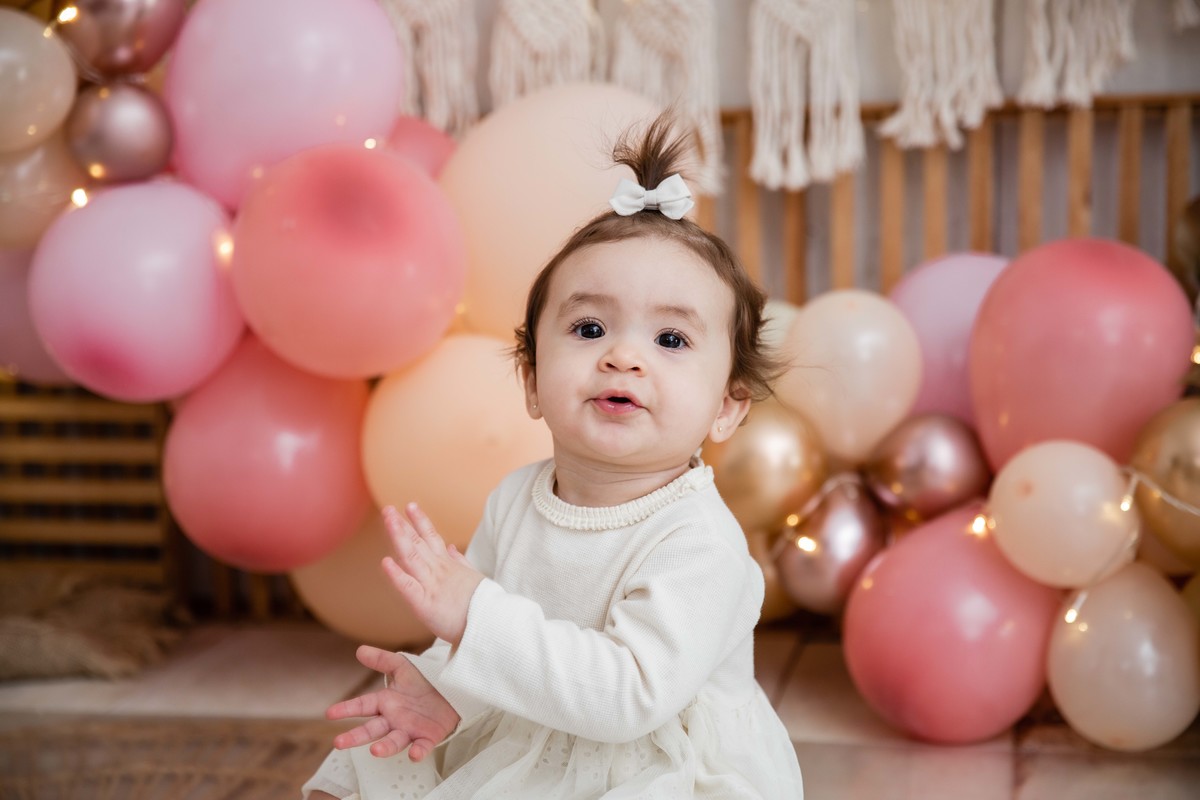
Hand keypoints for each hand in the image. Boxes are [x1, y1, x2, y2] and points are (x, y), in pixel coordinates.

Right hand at [327, 645, 460, 760]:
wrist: (454, 690)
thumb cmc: (425, 680)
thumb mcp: (403, 667)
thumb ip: (382, 660)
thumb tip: (360, 650)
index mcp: (386, 702)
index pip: (362, 706)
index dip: (346, 709)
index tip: (330, 713)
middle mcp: (394, 719)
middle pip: (372, 730)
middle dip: (355, 737)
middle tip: (338, 743)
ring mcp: (410, 730)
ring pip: (394, 741)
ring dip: (385, 747)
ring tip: (375, 751)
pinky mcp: (429, 737)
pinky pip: (422, 746)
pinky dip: (418, 751)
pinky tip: (414, 754)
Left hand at [382, 503, 483, 645]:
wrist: (493, 625)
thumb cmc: (483, 606)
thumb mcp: (473, 578)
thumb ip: (460, 562)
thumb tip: (450, 548)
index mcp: (449, 567)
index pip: (432, 539)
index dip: (421, 522)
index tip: (410, 506)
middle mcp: (439, 571)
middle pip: (418, 543)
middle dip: (403, 525)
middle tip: (388, 509)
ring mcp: (432, 585)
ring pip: (412, 557)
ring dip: (399, 537)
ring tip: (388, 519)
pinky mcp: (426, 604)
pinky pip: (409, 587)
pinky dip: (396, 575)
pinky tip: (385, 562)